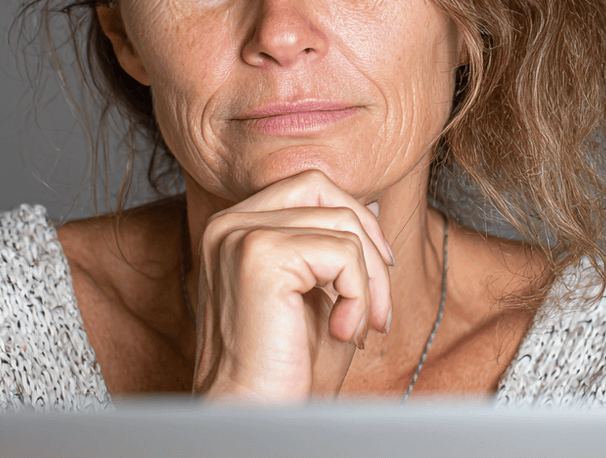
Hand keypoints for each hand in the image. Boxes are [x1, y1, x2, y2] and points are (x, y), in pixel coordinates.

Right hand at [191, 170, 394, 402]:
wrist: (256, 416)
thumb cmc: (288, 370)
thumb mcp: (321, 296)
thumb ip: (339, 247)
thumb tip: (374, 203)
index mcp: (235, 228)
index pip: (308, 188)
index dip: (354, 222)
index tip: (375, 279)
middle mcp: (228, 223)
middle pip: (322, 188)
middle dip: (367, 240)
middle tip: (377, 304)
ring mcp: (239, 235)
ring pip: (341, 221)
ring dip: (370, 281)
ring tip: (359, 328)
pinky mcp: (259, 255)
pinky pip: (342, 252)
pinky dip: (360, 295)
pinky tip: (342, 332)